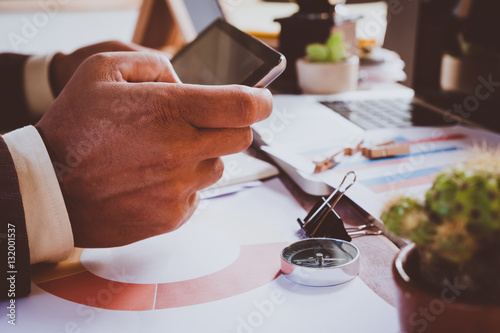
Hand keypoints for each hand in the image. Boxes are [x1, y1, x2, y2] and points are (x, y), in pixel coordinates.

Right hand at [36, 52, 271, 247]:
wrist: (50, 190)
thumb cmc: (73, 130)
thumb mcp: (101, 70)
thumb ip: (151, 63)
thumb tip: (182, 78)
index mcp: (169, 110)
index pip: (244, 106)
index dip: (261, 101)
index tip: (261, 101)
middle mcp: (181, 150)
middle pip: (242, 138)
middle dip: (231, 126)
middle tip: (205, 124)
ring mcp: (179, 187)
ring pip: (219, 167)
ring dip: (204, 156)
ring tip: (167, 153)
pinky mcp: (173, 216)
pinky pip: (198, 196)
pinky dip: (186, 185)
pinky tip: (156, 179)